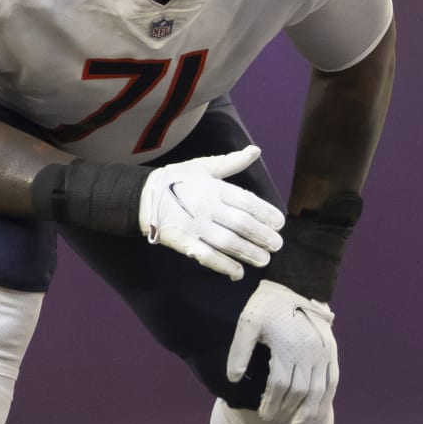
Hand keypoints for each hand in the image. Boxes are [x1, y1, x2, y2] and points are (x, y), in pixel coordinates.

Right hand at [138, 145, 283, 280]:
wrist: (143, 197)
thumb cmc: (177, 179)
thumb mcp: (204, 166)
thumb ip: (232, 162)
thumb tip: (256, 150)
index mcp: (213, 188)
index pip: (246, 201)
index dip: (266, 213)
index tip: (280, 223)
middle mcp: (206, 207)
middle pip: (241, 224)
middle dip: (262, 236)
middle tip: (277, 245)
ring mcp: (195, 226)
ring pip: (228, 242)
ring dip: (249, 253)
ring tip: (264, 260)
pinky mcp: (184, 242)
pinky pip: (207, 257)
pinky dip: (224, 266)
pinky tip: (238, 273)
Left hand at [226, 279, 337, 423]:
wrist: (293, 284)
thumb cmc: (265, 305)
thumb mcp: (247, 322)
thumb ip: (238, 351)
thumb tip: (233, 379)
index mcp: (288, 345)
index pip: (278, 385)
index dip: (270, 403)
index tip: (262, 414)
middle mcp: (309, 350)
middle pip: (299, 391)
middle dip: (286, 409)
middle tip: (273, 418)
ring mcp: (324, 351)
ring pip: (319, 390)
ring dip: (308, 411)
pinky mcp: (331, 350)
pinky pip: (332, 380)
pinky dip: (326, 398)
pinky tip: (316, 411)